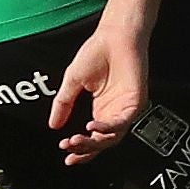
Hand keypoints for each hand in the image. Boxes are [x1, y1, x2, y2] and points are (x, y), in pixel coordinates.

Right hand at [48, 27, 147, 165]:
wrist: (114, 36)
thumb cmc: (97, 53)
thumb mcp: (72, 81)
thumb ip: (63, 104)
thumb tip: (53, 125)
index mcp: (102, 109)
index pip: (92, 137)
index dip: (80, 148)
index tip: (65, 152)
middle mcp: (114, 112)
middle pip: (102, 142)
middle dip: (84, 149)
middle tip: (68, 149)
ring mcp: (126, 109)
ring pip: (112, 137)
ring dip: (93, 142)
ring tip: (75, 140)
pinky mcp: (136, 103)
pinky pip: (122, 122)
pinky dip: (107, 127)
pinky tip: (92, 125)